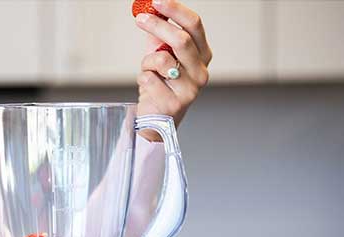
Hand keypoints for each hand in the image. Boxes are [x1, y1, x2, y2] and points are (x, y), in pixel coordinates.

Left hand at [135, 0, 212, 139]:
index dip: (175, 10)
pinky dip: (142, 78)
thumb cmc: (160, 84)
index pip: (195, 25)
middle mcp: (201, 71)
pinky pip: (149, 79)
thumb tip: (150, 7)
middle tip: (140, 19)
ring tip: (148, 70)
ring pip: (162, 60)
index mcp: (202, 55)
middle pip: (181, 39)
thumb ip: (160, 32)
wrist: (156, 117)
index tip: (156, 1)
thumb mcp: (162, 53)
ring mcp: (191, 89)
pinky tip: (148, 87)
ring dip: (147, 61)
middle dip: (158, 26)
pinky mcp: (175, 103)